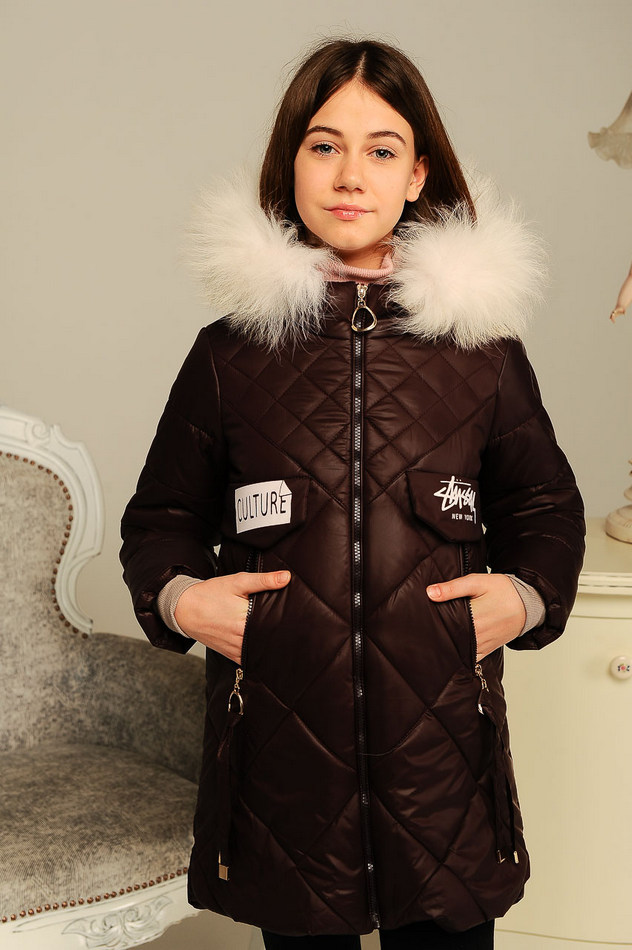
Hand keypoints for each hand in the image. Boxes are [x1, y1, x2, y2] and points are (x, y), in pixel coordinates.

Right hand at [175, 570, 290, 663]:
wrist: (184, 609)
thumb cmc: (210, 594)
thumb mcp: (237, 582)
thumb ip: (263, 580)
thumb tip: (286, 577)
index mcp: (244, 620)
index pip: (274, 625)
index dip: (289, 624)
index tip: (301, 622)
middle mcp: (240, 637)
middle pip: (269, 641)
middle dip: (282, 637)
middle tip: (298, 632)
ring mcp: (235, 648)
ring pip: (260, 653)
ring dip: (271, 648)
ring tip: (287, 643)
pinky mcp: (230, 654)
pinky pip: (249, 659)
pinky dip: (258, 656)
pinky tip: (268, 650)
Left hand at [426, 574, 525, 661]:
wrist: (527, 603)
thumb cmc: (502, 590)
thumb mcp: (477, 582)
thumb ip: (453, 588)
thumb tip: (430, 593)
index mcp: (474, 617)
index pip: (447, 624)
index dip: (432, 625)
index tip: (418, 624)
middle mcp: (479, 634)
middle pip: (451, 639)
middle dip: (436, 637)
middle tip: (419, 636)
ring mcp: (484, 644)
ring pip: (459, 651)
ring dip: (447, 647)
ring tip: (429, 644)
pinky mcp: (488, 649)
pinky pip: (471, 658)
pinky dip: (460, 656)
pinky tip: (448, 652)